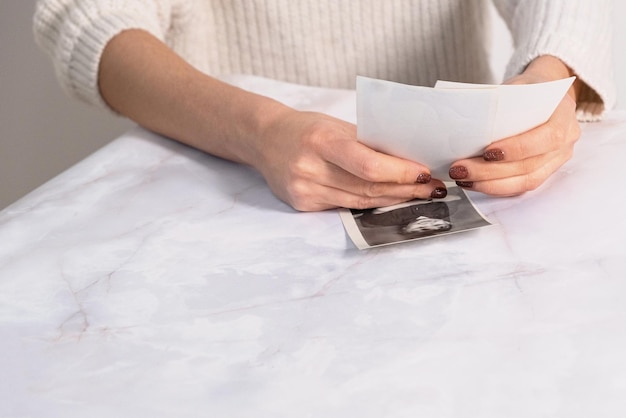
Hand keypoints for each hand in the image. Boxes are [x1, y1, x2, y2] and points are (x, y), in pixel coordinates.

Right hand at [255, 109, 446, 210]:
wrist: (265, 140)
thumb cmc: (306, 128)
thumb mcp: (335, 125)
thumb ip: (366, 143)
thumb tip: (407, 160)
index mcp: (320, 141)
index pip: (368, 165)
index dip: (400, 172)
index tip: (424, 172)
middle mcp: (310, 169)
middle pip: (368, 188)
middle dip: (405, 189)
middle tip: (431, 187)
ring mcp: (305, 190)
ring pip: (360, 202)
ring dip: (393, 199)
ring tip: (418, 195)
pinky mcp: (303, 205)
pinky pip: (345, 207)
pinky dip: (369, 203)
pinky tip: (388, 199)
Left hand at [448, 56, 580, 195]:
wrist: (545, 95)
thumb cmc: (528, 90)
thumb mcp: (518, 87)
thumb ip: (502, 104)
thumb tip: (469, 124)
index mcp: (563, 114)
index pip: (547, 137)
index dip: (517, 148)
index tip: (487, 152)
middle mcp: (566, 141)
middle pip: (530, 165)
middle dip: (490, 171)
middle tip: (461, 169)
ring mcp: (557, 160)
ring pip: (526, 181)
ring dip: (490, 184)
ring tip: (464, 179)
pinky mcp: (545, 172)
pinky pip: (522, 186)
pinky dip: (496, 187)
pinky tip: (475, 183)